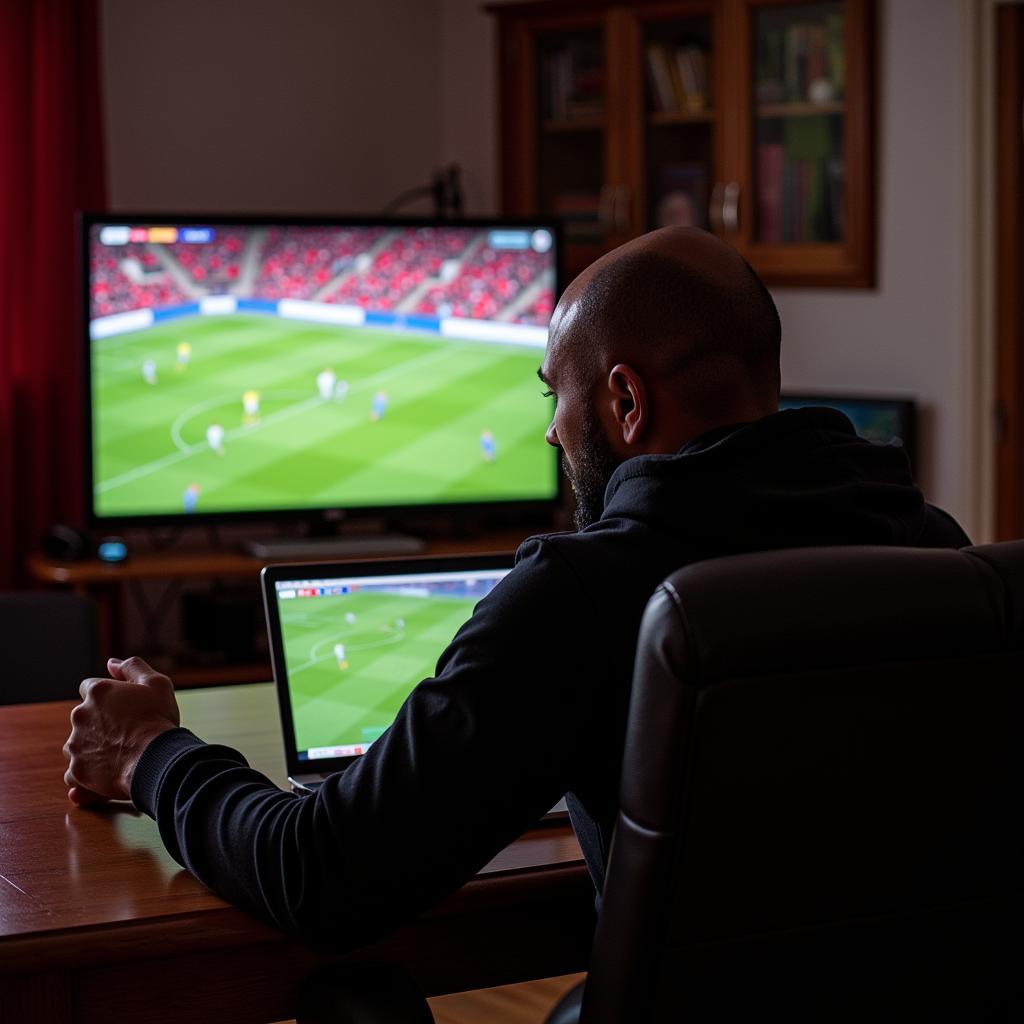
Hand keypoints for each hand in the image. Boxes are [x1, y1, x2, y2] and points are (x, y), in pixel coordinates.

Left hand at [63, 656, 180, 806]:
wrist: (156, 759)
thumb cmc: (159, 720)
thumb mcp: (156, 683)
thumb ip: (132, 667)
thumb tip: (111, 662)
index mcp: (97, 692)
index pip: (89, 687)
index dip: (106, 696)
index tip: (121, 707)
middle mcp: (80, 716)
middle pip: (83, 717)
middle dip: (99, 723)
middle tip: (126, 732)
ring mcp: (76, 745)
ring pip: (78, 745)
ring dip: (92, 748)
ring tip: (119, 755)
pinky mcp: (77, 771)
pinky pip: (75, 773)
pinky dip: (86, 774)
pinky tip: (105, 775)